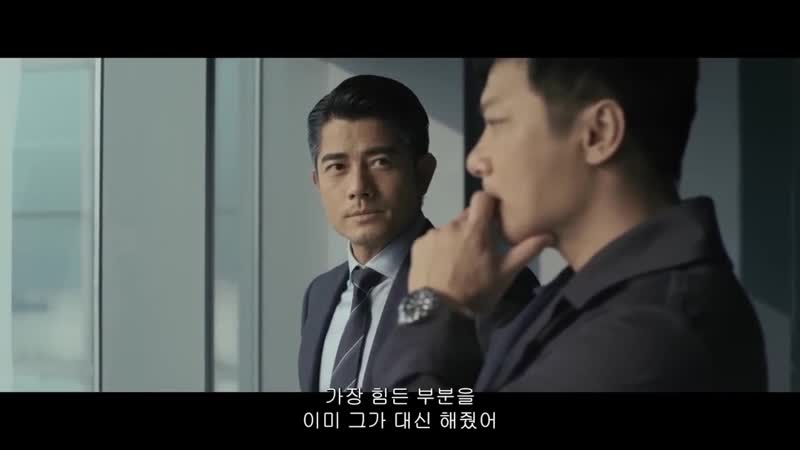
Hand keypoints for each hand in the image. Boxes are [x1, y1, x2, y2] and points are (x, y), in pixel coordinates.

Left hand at [408, 191, 553, 315]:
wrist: (438, 313)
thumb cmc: (476, 292)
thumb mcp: (505, 274)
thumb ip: (526, 251)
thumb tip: (549, 234)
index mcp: (474, 228)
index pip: (482, 197)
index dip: (489, 204)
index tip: (494, 217)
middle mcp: (451, 225)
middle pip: (466, 216)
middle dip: (474, 228)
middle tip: (479, 250)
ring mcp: (432, 234)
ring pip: (449, 229)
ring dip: (455, 239)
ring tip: (458, 263)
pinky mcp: (417, 245)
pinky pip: (432, 240)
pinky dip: (438, 248)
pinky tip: (441, 266)